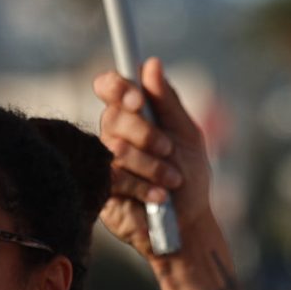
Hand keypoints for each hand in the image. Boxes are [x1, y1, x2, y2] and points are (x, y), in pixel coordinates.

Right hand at [94, 57, 212, 256]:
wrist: (188, 225)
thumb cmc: (189, 178)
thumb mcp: (187, 136)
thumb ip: (168, 102)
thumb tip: (151, 64)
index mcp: (133, 116)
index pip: (110, 88)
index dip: (117, 87)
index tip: (137, 98)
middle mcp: (113, 135)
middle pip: (113, 117)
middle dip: (144, 132)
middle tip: (168, 149)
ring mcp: (104, 162)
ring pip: (115, 149)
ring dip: (150, 164)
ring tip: (173, 180)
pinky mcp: (100, 189)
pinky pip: (114, 178)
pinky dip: (142, 185)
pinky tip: (159, 196)